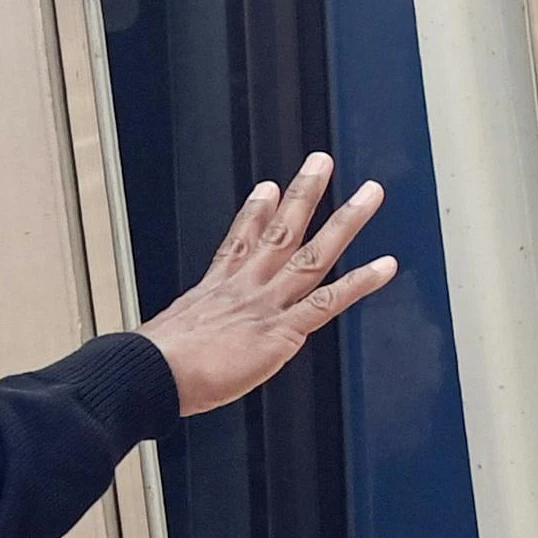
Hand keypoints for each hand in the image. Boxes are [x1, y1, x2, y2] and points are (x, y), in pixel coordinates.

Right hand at [150, 154, 398, 413]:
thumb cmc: (153, 367)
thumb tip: (169, 345)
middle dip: (304, 194)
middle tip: (322, 163)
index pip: (240, 242)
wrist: (153, 373)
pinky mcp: (281, 331)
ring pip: (313, 254)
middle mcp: (244, 288)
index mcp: (214, 291)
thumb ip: (182, 336)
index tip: (268, 188)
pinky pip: (329, 301)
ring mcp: (266, 304)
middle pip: (281, 231)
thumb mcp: (164, 338)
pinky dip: (360, 283)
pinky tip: (384, 267)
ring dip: (345, 221)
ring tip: (369, 195)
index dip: (255, 212)